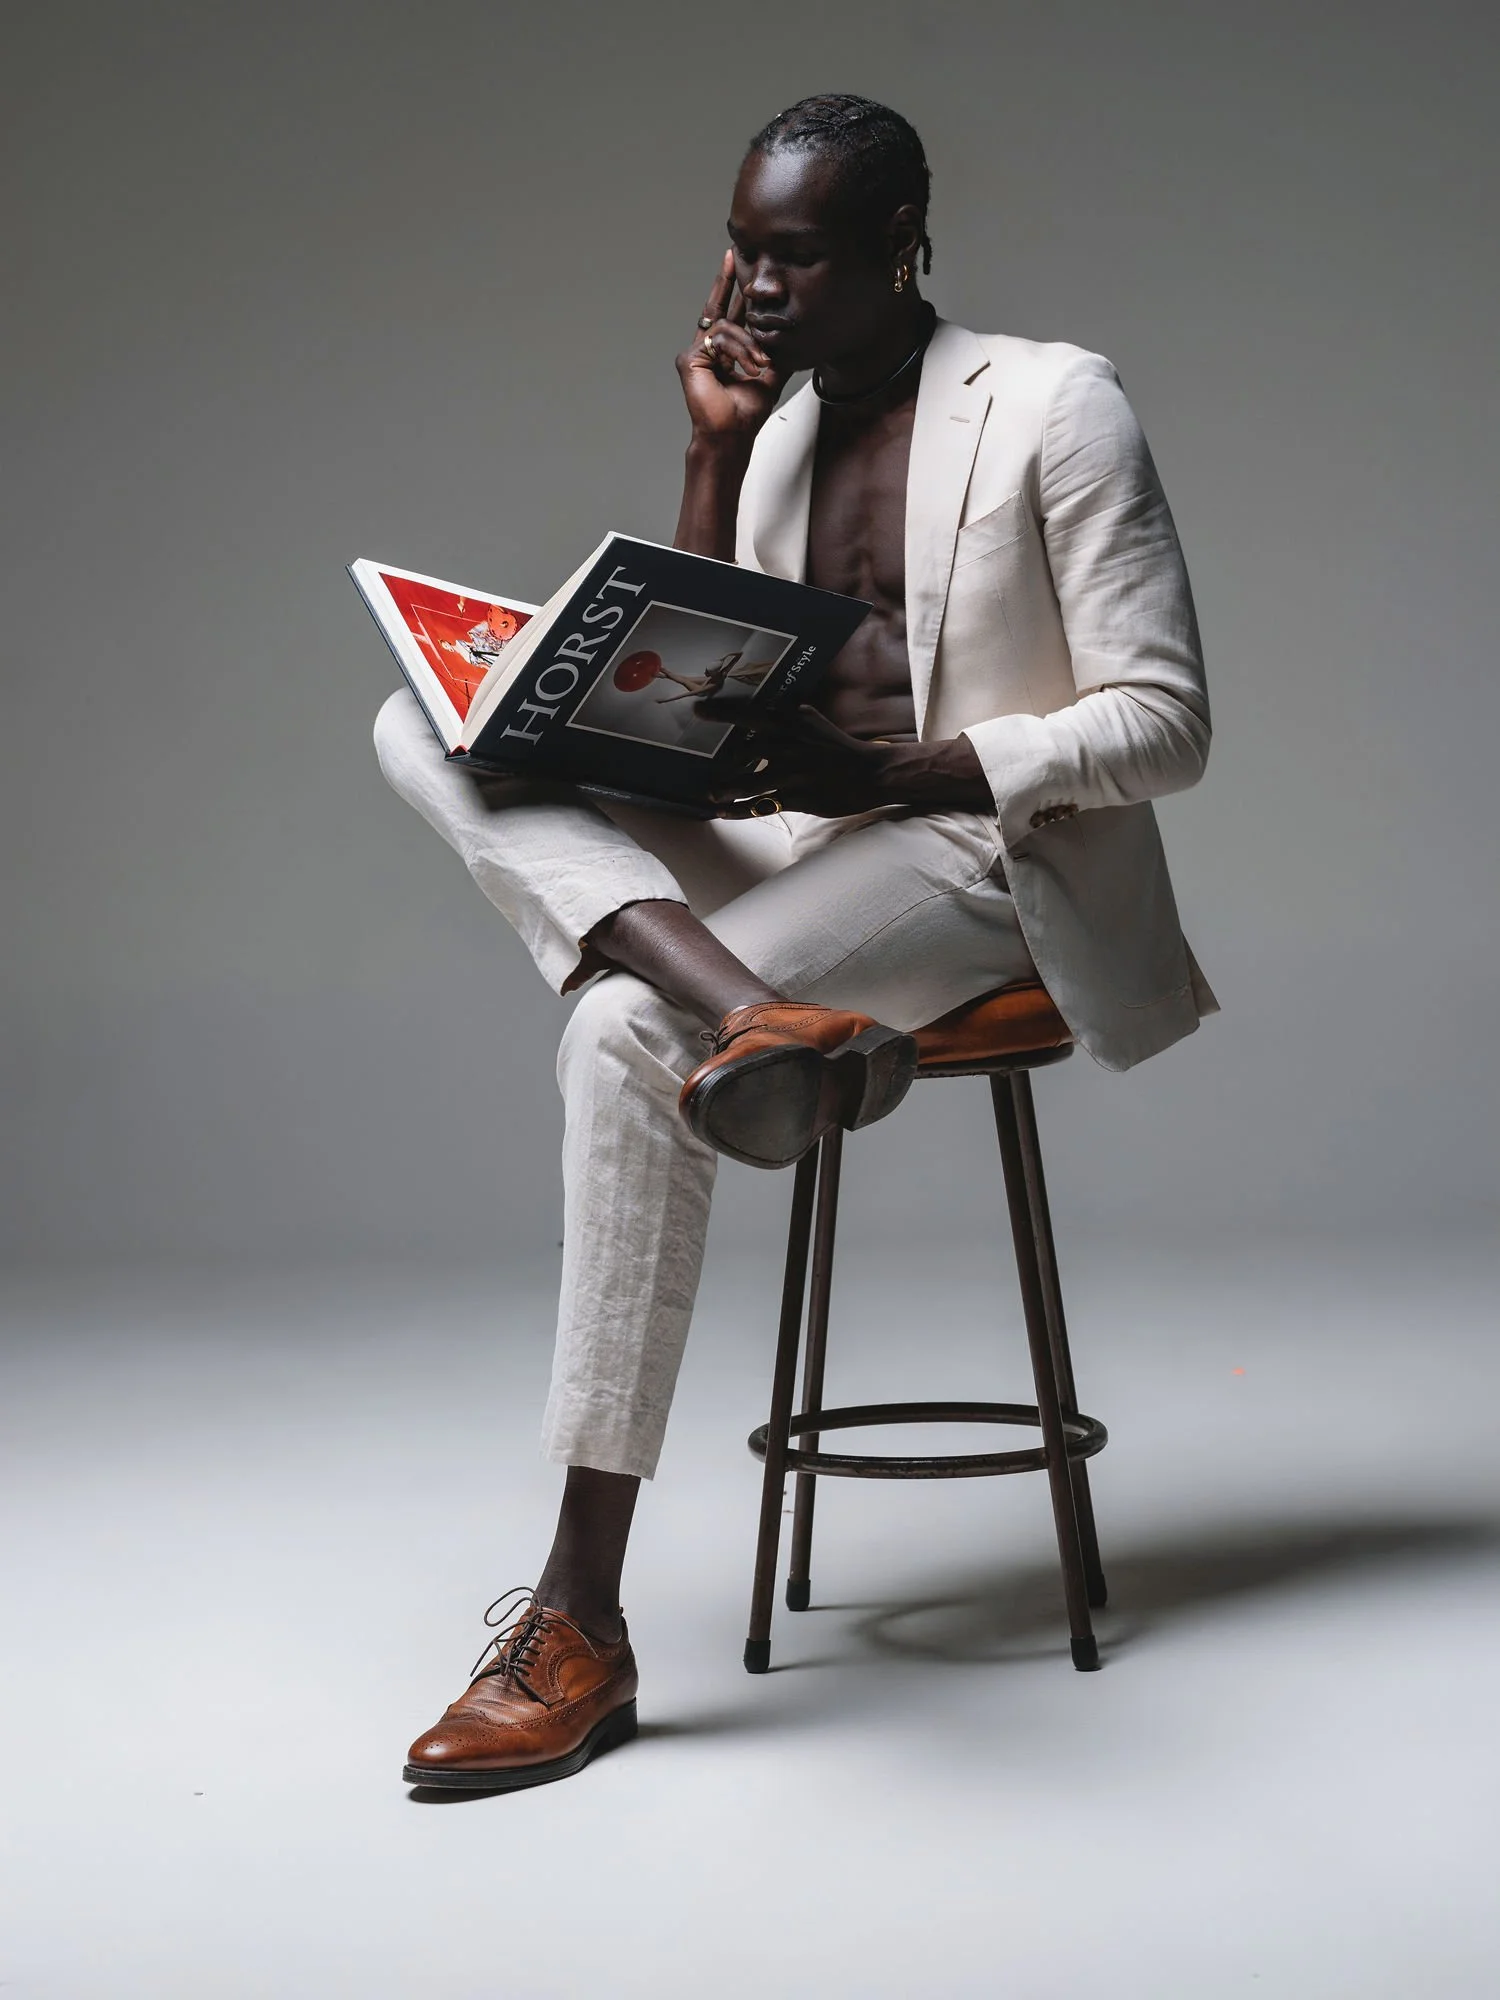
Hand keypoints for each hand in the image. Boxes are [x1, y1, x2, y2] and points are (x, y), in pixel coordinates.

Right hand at [675, 251, 784, 440]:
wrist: (732, 435)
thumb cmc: (747, 412)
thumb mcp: (771, 374)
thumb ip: (774, 350)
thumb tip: (789, 331)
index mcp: (724, 352)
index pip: (728, 315)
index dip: (731, 290)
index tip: (734, 263)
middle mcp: (708, 348)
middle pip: (717, 308)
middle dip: (726, 282)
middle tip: (733, 256)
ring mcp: (697, 353)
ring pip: (727, 327)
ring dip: (750, 346)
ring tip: (760, 367)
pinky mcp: (690, 359)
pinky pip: (720, 339)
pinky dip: (738, 352)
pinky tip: (747, 369)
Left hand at [702, 703, 897, 817]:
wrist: (869, 773)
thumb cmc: (837, 746)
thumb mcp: (813, 721)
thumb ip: (786, 716)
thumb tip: (762, 708)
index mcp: (791, 722)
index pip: (750, 714)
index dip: (722, 712)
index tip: (698, 710)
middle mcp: (787, 746)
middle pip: (743, 751)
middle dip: (721, 759)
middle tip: (703, 762)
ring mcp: (790, 774)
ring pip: (747, 783)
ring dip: (725, 790)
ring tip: (712, 794)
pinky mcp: (795, 798)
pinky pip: (760, 806)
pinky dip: (739, 811)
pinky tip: (724, 813)